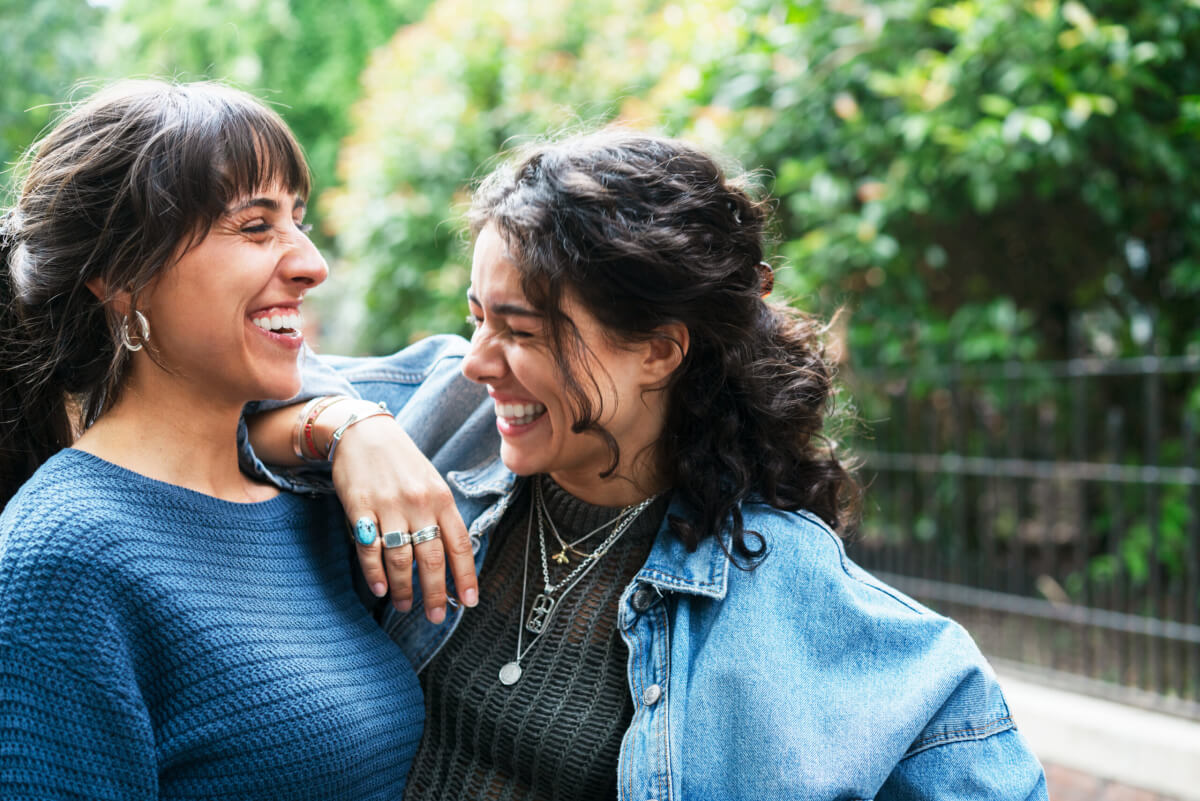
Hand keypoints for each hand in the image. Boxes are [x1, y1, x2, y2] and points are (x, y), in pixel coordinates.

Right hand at [327, 408, 477, 622]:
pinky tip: (381, 589)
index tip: (469, 602)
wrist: (362, 431)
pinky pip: (370, 549)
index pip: (459, 544)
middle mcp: (419, 503)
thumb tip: (452, 556)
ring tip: (406, 606)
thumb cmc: (401, 461)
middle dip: (436, 593)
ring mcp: (389, 506)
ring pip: (400, 559)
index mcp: (441, 497)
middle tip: (437, 617)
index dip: (465, 576)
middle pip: (431, 558)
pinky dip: (375, 573)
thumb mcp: (431, 481)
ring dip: (404, 588)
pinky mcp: (360, 508)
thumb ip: (441, 515)